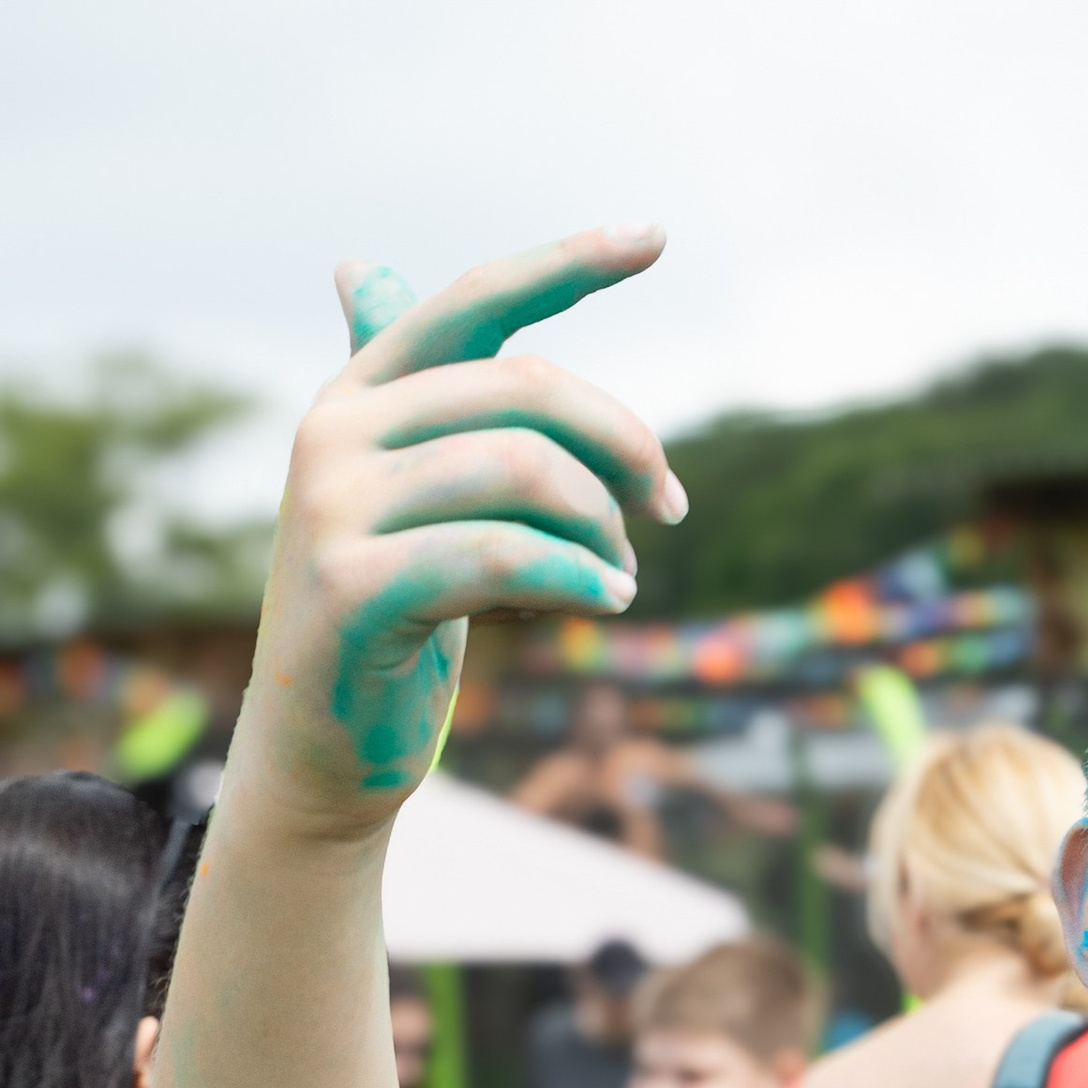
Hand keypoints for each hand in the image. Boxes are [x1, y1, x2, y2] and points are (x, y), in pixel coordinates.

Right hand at [235, 226, 680, 841]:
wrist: (319, 751)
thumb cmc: (385, 619)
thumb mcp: (401, 496)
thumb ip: (409, 402)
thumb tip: (361, 266)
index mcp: (358, 395)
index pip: (474, 302)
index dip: (567, 263)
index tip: (655, 236)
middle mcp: (334, 431)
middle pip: (521, 390)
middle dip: (620, 444)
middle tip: (668, 507)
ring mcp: (333, 507)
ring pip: (519, 469)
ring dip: (602, 525)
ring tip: (622, 575)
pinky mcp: (352, 588)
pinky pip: (500, 555)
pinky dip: (576, 575)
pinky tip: (611, 600)